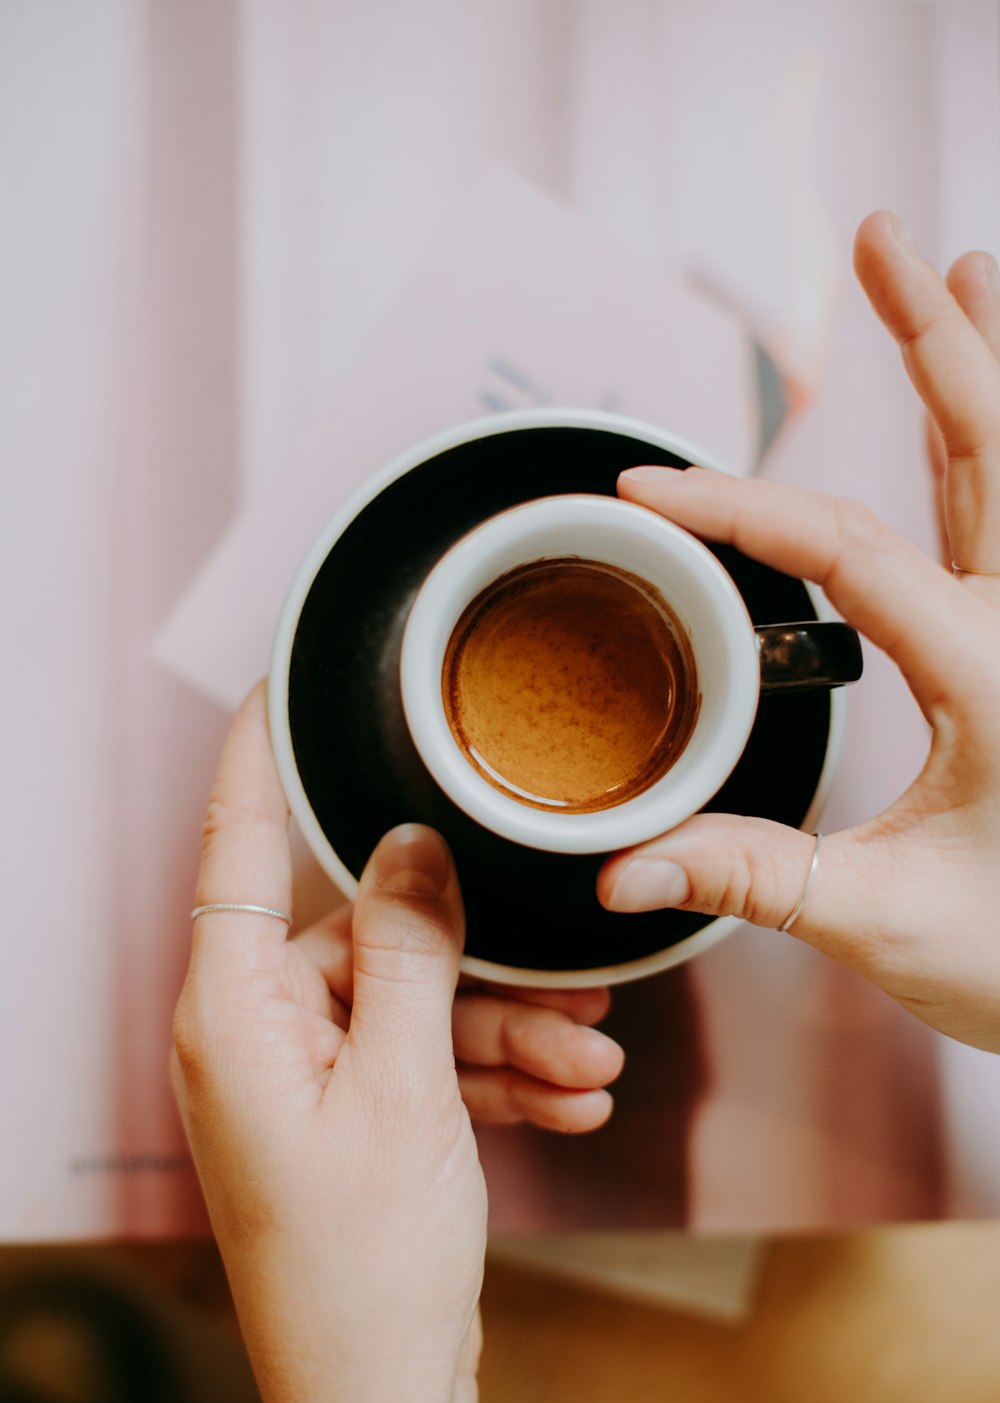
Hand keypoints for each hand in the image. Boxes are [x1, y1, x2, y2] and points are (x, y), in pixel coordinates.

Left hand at [173, 687, 619, 1402]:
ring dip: (505, 1032)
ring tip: (590, 1063)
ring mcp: (302, 1078)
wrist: (384, 1399)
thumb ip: (409, 954)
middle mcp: (256, 1034)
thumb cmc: (366, 1267)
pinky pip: (421, 1061)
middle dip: (480, 966)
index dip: (256, 757)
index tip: (283, 683)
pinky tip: (567, 1098)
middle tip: (573, 988)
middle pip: (369, 938)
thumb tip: (408, 845)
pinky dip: (489, 1075)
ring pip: (412, 1005)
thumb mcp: (404, 1089)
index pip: (234, 846)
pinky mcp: (346, 1115)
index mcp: (233, 1013)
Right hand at [600, 210, 999, 1053]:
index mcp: (991, 675)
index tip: (640, 493)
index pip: (846, 549)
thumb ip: (750, 879)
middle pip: (983, 446)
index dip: (733, 508)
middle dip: (931, 335)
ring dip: (983, 363)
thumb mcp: (879, 919)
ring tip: (957, 268)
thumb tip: (624, 871)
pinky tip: (984, 406)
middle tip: (884, 241)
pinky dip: (998, 448)